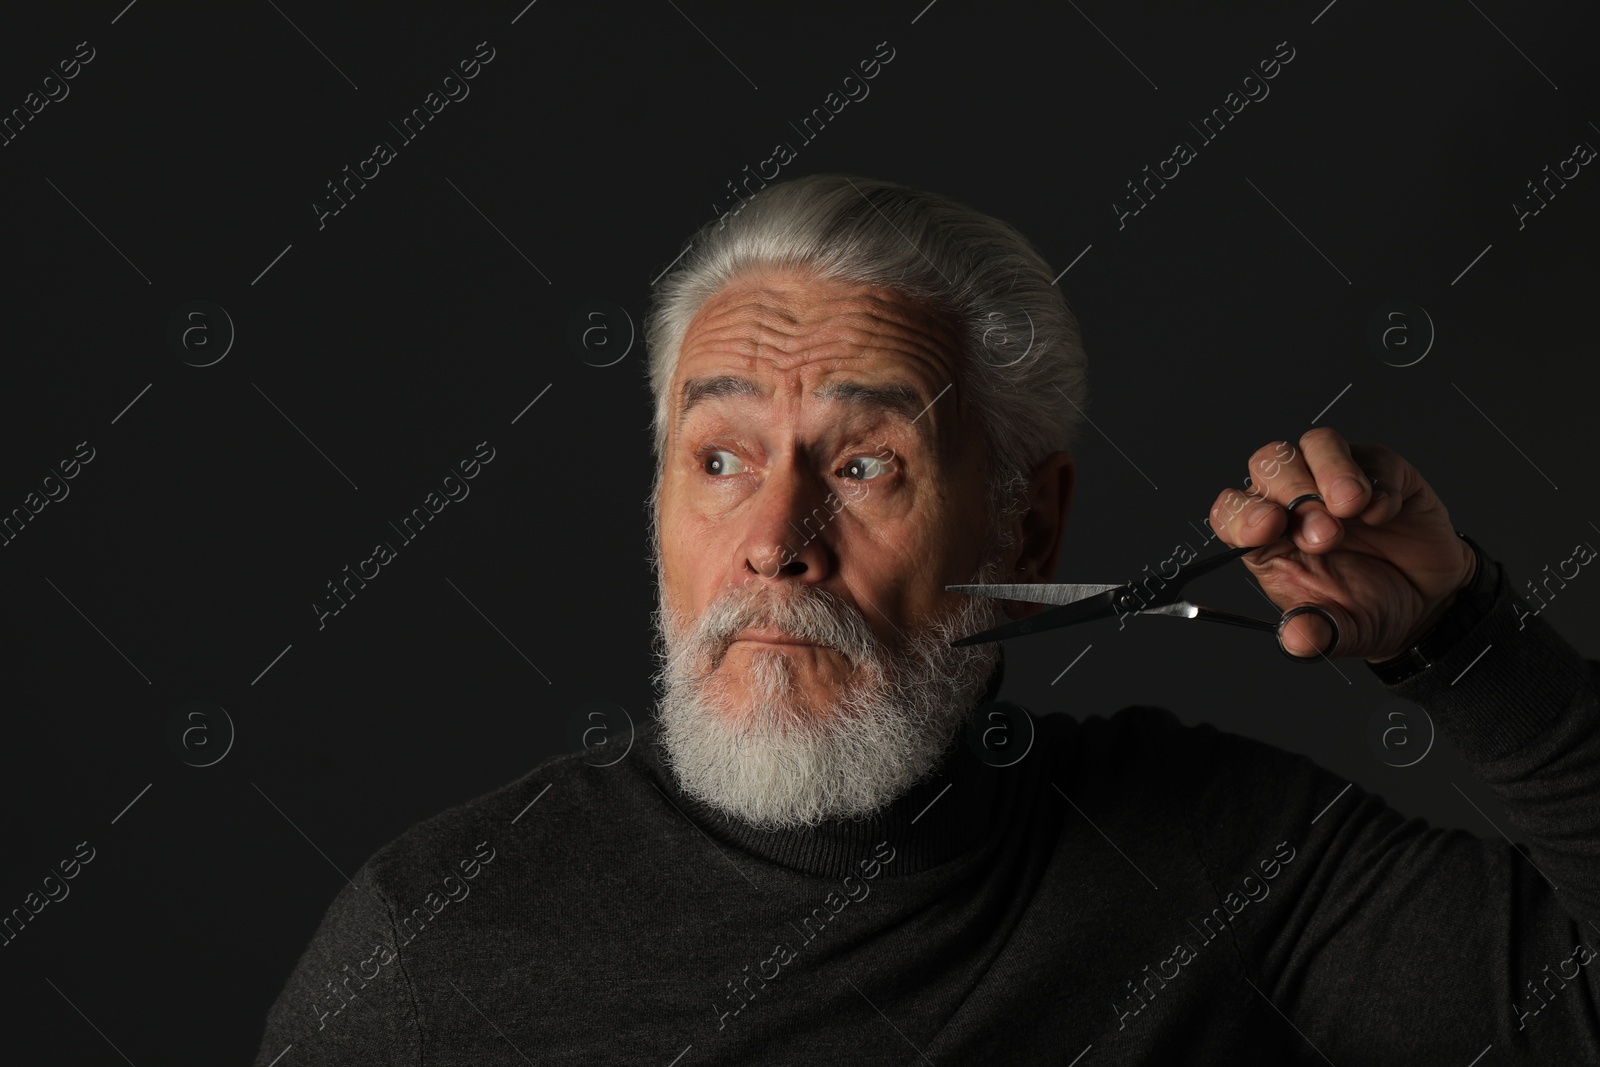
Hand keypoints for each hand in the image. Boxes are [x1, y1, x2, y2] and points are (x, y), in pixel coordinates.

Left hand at [1206, 428, 1477, 661]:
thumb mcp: (1339, 632)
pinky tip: (1385, 513)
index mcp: (1267, 539)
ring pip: (1316, 444)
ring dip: (1331, 472)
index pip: (1232, 509)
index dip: (1240, 513)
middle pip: (1270, 463)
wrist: (1426, 604)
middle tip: (1326, 535)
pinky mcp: (1383, 471)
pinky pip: (1373, 457)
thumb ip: (1314, 633)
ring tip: (1352, 509)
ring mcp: (1336, 480)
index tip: (1265, 528)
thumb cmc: (1367, 609)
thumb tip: (1295, 639)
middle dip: (1294, 493)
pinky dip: (1378, 482)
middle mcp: (1294, 502)